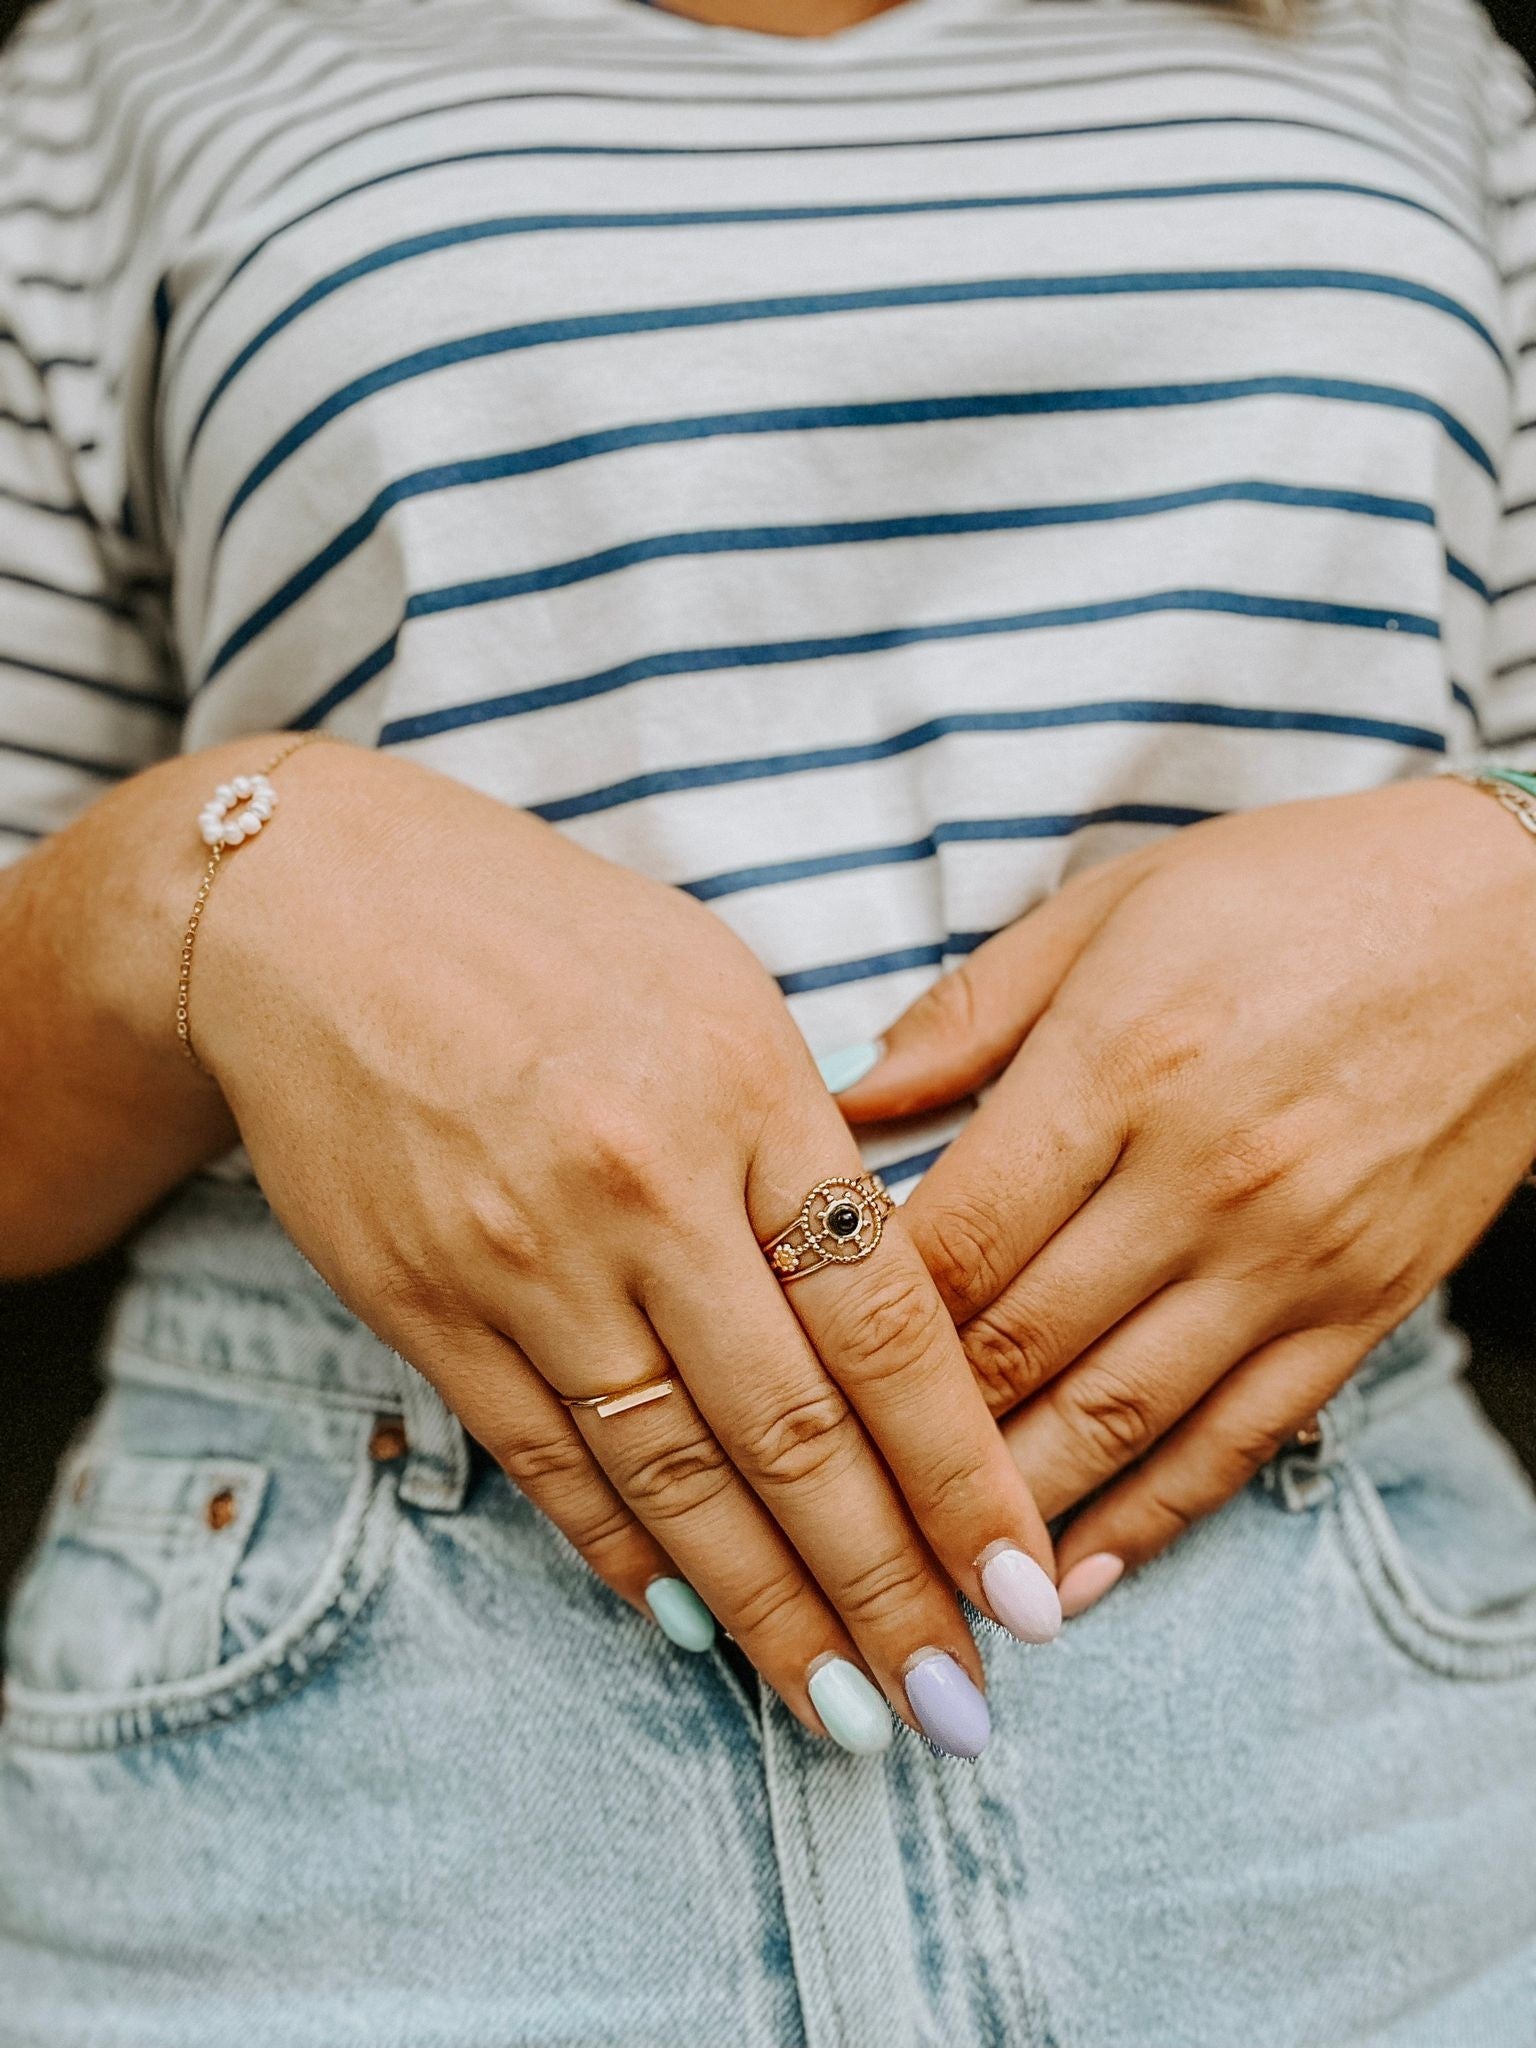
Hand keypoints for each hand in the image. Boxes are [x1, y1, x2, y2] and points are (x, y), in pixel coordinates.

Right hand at [191, 743, 1057, 1749]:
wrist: (312, 909)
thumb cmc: (548, 932)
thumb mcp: (718, 988)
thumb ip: (811, 1138)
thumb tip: (893, 1294)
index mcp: (745, 1093)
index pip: (886, 1326)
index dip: (960, 1473)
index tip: (1022, 1585)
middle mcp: (641, 1191)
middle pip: (790, 1431)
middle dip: (883, 1587)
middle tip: (956, 1708)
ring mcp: (522, 1260)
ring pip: (671, 1476)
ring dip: (767, 1612)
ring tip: (845, 1711)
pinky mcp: (424, 1305)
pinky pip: (543, 1461)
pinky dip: (622, 1555)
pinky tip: (690, 1626)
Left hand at [837, 780, 1535, 1605]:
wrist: (1522, 920)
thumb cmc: (1302, 889)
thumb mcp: (1116, 904)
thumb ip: (972, 1010)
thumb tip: (841, 1100)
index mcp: (1119, 1063)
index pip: (954, 1238)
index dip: (852, 1323)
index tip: (782, 1375)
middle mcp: (1200, 1176)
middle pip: (1015, 1344)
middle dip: (903, 1440)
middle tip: (814, 1506)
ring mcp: (1288, 1256)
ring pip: (1115, 1416)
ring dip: (1004, 1511)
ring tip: (913, 1578)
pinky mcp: (1362, 1308)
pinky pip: (1238, 1441)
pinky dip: (1149, 1518)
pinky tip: (1073, 1578)